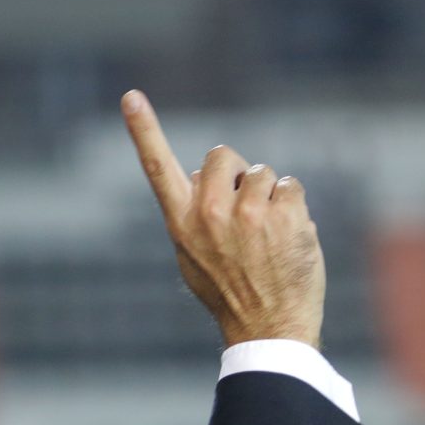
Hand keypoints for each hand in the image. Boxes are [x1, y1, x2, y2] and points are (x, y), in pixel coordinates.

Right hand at [121, 90, 324, 348]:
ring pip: (264, 173)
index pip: (158, 168)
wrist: (268, 328)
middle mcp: (210, 214)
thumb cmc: (229, 295)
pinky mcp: (284, 216)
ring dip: (270, 197)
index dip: (143, 130)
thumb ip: (193, 216)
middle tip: (245, 213)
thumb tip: (204, 177)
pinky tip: (289, 240)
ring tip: (268, 238)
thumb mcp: (193, 260)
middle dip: (238, 173)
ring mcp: (249, 215)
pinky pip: (291, 187)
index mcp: (181, 224)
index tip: (130, 97)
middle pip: (223, 155)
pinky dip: (294, 208)